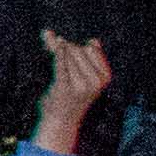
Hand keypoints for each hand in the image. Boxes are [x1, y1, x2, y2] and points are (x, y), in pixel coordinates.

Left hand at [35, 33, 114, 155]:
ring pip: (68, 56)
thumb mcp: (79, 76)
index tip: (66, 46)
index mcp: (105, 77)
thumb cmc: (70, 95)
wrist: (61, 120)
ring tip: (50, 46)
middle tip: (54, 44)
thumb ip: (71, 54)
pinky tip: (53, 42)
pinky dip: (57, 52)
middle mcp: (96, 82)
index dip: (77, 46)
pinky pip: (60, 63)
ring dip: (57, 49)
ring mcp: (81, 86)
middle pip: (78, 50)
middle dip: (66, 47)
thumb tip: (67, 35)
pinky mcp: (64, 88)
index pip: (91, 49)